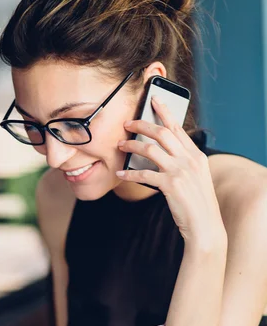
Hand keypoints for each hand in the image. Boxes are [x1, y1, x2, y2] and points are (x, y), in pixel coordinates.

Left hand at [116, 97, 226, 247]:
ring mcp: (180, 171)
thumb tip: (163, 153)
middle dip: (142, 124)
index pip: (178, 128)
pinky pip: (144, 174)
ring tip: (120, 145)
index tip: (154, 100)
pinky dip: (130, 172)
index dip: (165, 112)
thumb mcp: (197, 178)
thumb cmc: (197, 204)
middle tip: (128, 123)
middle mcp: (190, 160)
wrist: (204, 225)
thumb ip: (184, 163)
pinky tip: (121, 173)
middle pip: (162, 133)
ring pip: (150, 149)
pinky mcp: (170, 185)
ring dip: (132, 145)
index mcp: (197, 156)